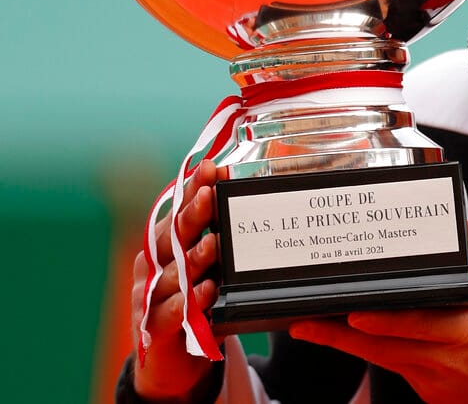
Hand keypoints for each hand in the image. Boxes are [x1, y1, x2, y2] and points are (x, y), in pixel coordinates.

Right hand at [130, 159, 222, 401]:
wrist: (172, 364)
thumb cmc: (195, 306)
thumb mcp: (209, 270)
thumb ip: (220, 242)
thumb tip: (250, 206)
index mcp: (166, 247)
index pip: (179, 212)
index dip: (192, 189)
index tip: (211, 168)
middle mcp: (154, 267)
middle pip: (172, 237)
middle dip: (192, 215)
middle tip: (210, 194)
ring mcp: (150, 298)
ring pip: (171, 274)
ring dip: (193, 259)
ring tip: (214, 245)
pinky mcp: (154, 330)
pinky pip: (169, 313)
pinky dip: (186, 302)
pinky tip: (205, 291)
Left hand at [289, 219, 467, 402]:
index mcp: (467, 335)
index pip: (414, 325)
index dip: (380, 321)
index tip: (352, 312)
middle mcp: (443, 363)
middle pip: (381, 348)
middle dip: (340, 335)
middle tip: (306, 323)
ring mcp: (433, 384)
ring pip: (383, 361)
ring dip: (349, 345)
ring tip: (316, 329)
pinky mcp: (430, 396)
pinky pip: (398, 370)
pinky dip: (379, 355)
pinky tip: (363, 342)